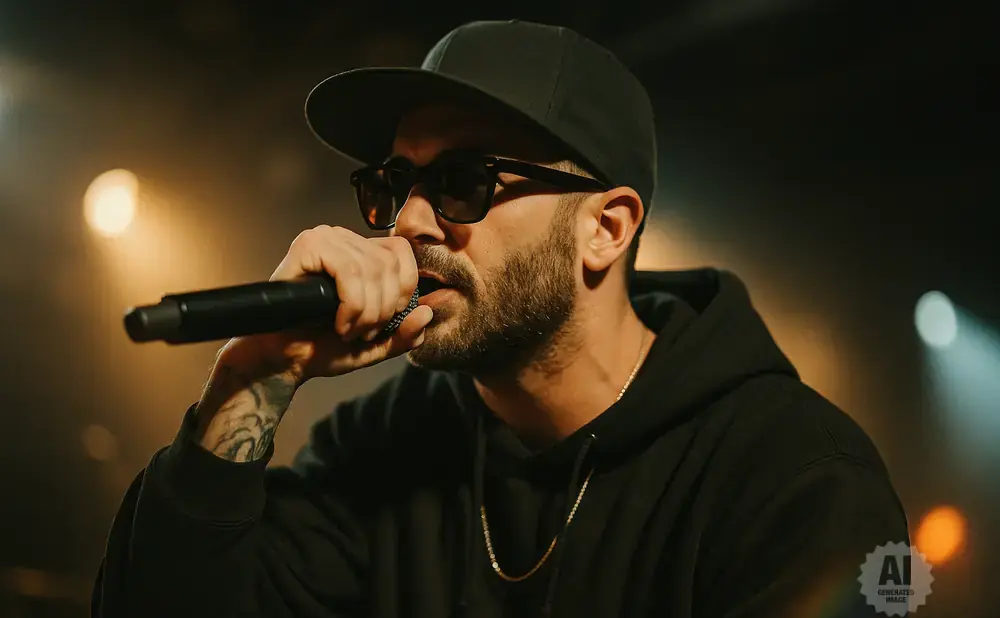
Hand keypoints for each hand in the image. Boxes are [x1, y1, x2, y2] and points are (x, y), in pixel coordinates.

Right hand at [220, 225, 432, 384]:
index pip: (402, 254)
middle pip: (389, 264)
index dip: (403, 290)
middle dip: (384, 308)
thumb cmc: (323, 347)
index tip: (385, 322)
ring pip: (371, 270)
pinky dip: (351, 304)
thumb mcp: (376, 344)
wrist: (284, 359)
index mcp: (362, 253)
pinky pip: (348, 271)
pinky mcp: (308, 246)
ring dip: (367, 311)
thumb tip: (427, 313)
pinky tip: (338, 323)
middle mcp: (344, 239)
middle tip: (363, 332)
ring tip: (349, 331)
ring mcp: (325, 238)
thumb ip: (404, 334)